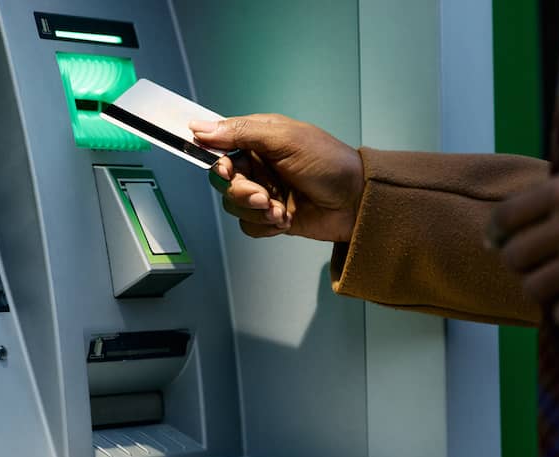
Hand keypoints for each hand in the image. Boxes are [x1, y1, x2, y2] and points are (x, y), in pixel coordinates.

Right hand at [190, 114, 363, 241]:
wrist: (357, 202)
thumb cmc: (329, 163)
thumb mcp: (285, 139)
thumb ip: (242, 132)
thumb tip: (201, 128)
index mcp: (259, 139)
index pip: (220, 144)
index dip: (215, 157)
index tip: (224, 167)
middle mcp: (258, 165)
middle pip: (223, 179)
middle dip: (240, 191)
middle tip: (262, 195)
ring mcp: (264, 191)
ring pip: (233, 205)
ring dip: (255, 210)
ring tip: (279, 209)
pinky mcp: (271, 217)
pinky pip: (249, 225)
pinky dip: (265, 225)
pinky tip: (285, 219)